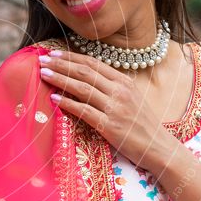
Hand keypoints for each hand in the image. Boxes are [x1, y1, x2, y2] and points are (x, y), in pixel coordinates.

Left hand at [38, 49, 174, 171]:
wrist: (158, 147)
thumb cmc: (142, 123)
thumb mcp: (131, 98)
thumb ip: (111, 86)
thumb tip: (86, 77)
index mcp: (124, 81)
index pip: (93, 63)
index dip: (72, 57)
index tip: (53, 53)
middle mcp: (120, 91)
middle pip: (85, 72)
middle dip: (61, 64)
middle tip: (42, 60)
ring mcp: (115, 108)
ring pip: (82, 88)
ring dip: (60, 79)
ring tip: (43, 74)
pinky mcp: (110, 126)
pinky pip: (84, 111)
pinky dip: (67, 103)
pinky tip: (53, 98)